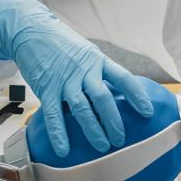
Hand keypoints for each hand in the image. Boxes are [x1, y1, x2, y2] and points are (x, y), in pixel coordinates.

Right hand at [0, 0, 152, 156]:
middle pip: (103, 97)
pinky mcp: (46, 88)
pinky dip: (59, 133)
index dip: (137, 96)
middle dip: (113, 120)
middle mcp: (84, 70)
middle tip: (121, 140)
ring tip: (102, 146)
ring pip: (82, 107)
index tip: (148, 112)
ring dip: (93, 129)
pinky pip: (54, 114)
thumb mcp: (87, 53)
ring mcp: (64, 80)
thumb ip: (99, 73)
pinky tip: (64, 149)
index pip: (123, 78)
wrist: (31, 31)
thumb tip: (117, 96)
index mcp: (98, 61)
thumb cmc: (64, 46)